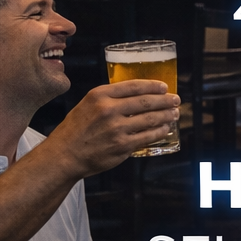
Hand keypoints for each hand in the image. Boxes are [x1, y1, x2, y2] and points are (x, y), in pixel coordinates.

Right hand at [50, 80, 179, 174]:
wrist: (65, 154)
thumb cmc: (76, 129)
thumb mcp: (87, 104)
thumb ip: (109, 98)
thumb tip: (137, 95)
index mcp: (100, 95)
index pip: (134, 86)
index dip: (153, 86)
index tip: (164, 87)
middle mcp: (109, 109)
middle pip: (146, 101)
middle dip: (165, 100)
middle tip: (176, 100)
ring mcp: (117, 128)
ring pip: (150, 119)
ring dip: (166, 115)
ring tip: (174, 114)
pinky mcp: (122, 145)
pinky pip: (147, 136)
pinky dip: (159, 131)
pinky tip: (164, 129)